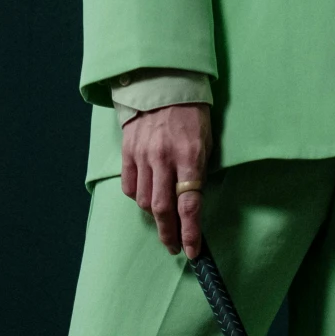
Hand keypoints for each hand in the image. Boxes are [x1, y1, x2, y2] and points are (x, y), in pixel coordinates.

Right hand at [121, 102, 212, 257]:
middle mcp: (164, 158)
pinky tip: (147, 198)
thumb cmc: (191, 114)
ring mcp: (143, 155)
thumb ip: (199, 172)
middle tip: (174, 247)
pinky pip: (130, 186)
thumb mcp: (206, 142)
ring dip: (155, 217)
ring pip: (144, 201)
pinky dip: (139, 198)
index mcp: (189, 156)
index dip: (190, 232)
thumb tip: (191, 204)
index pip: (188, 204)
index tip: (192, 251)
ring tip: (163, 221)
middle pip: (161, 209)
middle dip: (169, 234)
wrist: (162, 84)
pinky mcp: (128, 152)